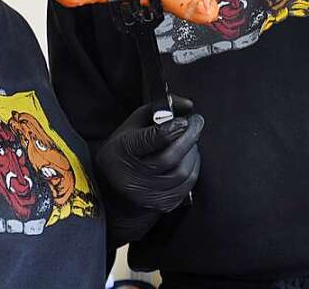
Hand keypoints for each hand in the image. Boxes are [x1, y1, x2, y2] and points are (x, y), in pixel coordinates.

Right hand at [97, 96, 202, 212]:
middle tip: (197, 123)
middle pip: (170, 157)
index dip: (171, 129)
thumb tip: (189, 105)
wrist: (111, 191)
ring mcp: (148, 194)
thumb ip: (159, 109)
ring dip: (193, 153)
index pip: (150, 140)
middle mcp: (133, 176)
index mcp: (123, 150)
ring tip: (191, 140)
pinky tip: (190, 158)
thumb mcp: (132, 124)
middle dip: (189, 137)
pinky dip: (194, 168)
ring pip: (182, 172)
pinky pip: (188, 185)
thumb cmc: (126, 150)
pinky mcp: (162, 204)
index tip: (185, 119)